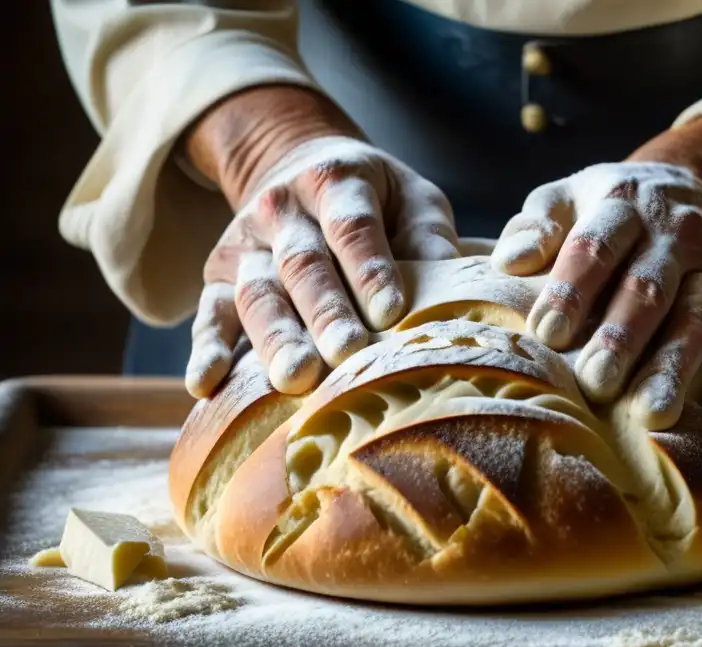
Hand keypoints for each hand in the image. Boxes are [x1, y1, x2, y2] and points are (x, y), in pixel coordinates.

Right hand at [182, 87, 458, 397]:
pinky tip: (204, 385)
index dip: (370, 269)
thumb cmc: (375, 200)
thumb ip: (430, 237)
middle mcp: (282, 209)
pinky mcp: (218, 280)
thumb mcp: (411, 198)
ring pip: (257, 294)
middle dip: (325, 312)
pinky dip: (205, 351)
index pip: (352, 226)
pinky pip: (209, 315)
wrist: (296, 168)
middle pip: (303, 265)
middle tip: (345, 354)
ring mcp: (245, 245)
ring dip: (274, 339)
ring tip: (293, 381)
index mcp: (335, 180)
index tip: (391, 313)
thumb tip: (459, 290)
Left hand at [491, 116, 701, 428]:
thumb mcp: (565, 197)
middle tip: (596, 384)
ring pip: (699, 316)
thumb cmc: (605, 208)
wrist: (691, 182)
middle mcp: (674, 231)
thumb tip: (509, 263)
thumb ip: (534, 226)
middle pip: (648, 286)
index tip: (546, 334)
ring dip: (677, 365)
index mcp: (620, 203)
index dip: (571, 290)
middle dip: (622, 337)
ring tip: (653, 413)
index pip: (595, 246)